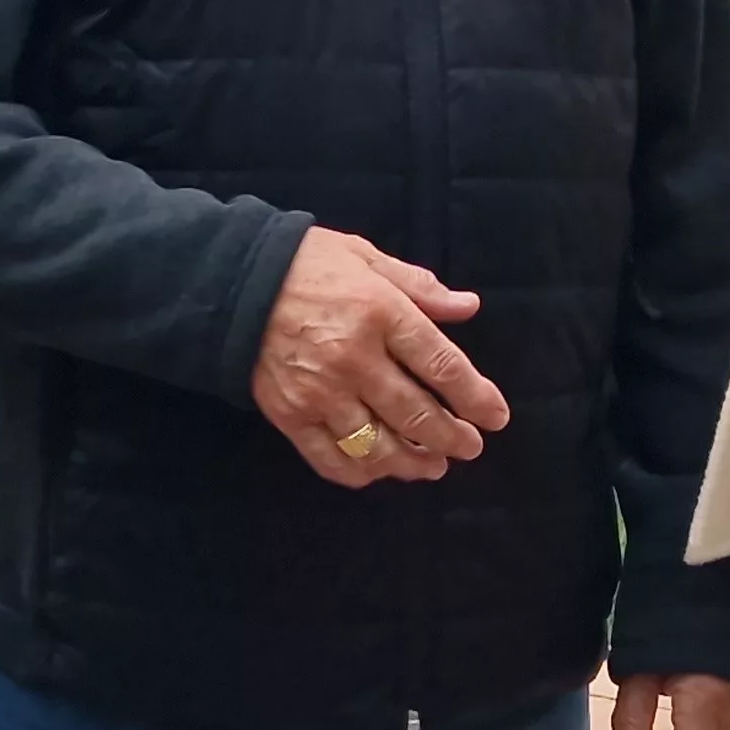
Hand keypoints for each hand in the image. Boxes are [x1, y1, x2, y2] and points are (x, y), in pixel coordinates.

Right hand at [250, 228, 510, 488]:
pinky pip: (332, 459)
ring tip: (432, 466)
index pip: (442, 365)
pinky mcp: (290, 415)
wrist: (232, 282)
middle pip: (417, 414)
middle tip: (470, 447)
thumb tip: (468, 307)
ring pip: (379, 446)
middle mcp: (355, 358)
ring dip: (412, 463)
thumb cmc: (307, 264)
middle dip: (453, 438)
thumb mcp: (366, 256)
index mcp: (381, 312)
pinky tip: (378, 471)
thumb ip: (419, 286)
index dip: (477, 397)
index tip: (496, 417)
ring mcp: (321, 392)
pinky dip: (360, 473)